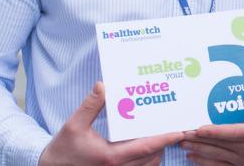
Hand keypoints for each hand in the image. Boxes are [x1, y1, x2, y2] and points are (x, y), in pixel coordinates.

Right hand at [40, 82, 183, 165]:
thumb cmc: (63, 148)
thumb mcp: (74, 124)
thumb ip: (91, 106)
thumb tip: (103, 86)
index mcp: (111, 156)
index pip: (147, 147)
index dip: (165, 139)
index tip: (180, 131)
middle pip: (153, 157)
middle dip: (164, 143)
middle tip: (172, 127)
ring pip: (149, 165)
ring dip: (157, 152)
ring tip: (160, 136)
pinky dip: (148, 159)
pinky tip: (146, 147)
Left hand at [182, 63, 243, 165]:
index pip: (233, 132)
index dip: (215, 132)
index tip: (199, 128)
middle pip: (219, 144)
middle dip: (199, 139)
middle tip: (182, 132)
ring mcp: (242, 159)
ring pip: (215, 155)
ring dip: (197, 149)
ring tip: (183, 142)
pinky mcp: (238, 165)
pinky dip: (203, 162)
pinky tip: (192, 155)